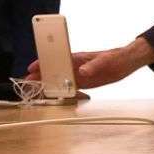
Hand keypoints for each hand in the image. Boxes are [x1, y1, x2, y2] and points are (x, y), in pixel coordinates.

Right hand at [26, 37, 153, 89]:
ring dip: (48, 85)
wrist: (126, 63)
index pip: (56, 58)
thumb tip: (82, 71)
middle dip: (40, 76)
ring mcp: (79, 75)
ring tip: (35, 92)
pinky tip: (53, 97)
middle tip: (26, 84)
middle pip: (54, 70)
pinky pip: (69, 88)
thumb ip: (94, 66)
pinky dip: (61, 92)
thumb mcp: (106, 61)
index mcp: (77, 57)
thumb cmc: (115, 57)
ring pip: (59, 80)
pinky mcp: (85, 83)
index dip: (43, 62)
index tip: (32, 68)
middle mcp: (75, 66)